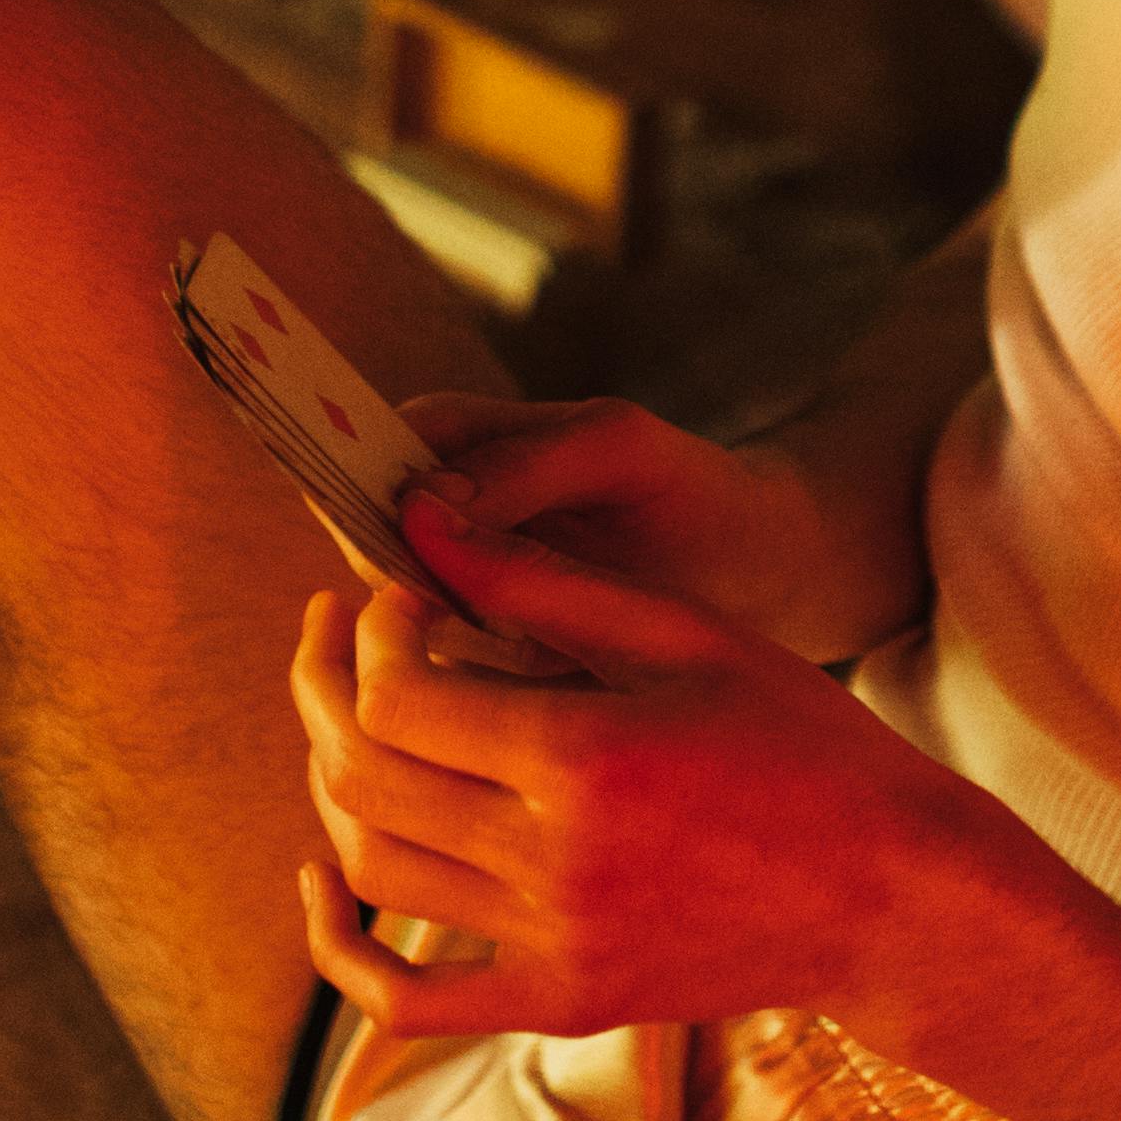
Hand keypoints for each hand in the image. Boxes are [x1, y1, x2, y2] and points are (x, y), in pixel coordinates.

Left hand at [288, 517, 1000, 1046]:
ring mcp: (554, 947)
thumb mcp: (684, 634)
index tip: (403, 593)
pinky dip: (340, 945)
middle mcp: (556, 865)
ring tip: (350, 718)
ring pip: (371, 872)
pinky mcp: (560, 1001)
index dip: (373, 631)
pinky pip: (406, 1002)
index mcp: (586, 758)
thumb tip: (419, 525)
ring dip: (332, 782)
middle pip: (363, 777)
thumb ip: (540, 582)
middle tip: (337, 631)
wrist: (889, 891)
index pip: (397, 696)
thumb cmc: (800, 739)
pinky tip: (327, 878)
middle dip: (324, 688)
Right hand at [405, 398, 869, 656]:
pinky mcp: (484, 660)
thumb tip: (420, 502)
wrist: (763, 579)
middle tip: (471, 600)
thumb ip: (526, 461)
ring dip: (438, 635)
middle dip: (399, 576)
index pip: (365, 453)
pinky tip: (542, 678)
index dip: (357, 487)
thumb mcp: (621, 452)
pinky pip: (441, 674)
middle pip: (364, 541)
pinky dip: (472, 683)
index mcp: (458, 437)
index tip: (388, 530)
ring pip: (393, 618)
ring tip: (529, 634)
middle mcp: (440, 516)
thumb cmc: (692, 491)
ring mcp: (456, 590)